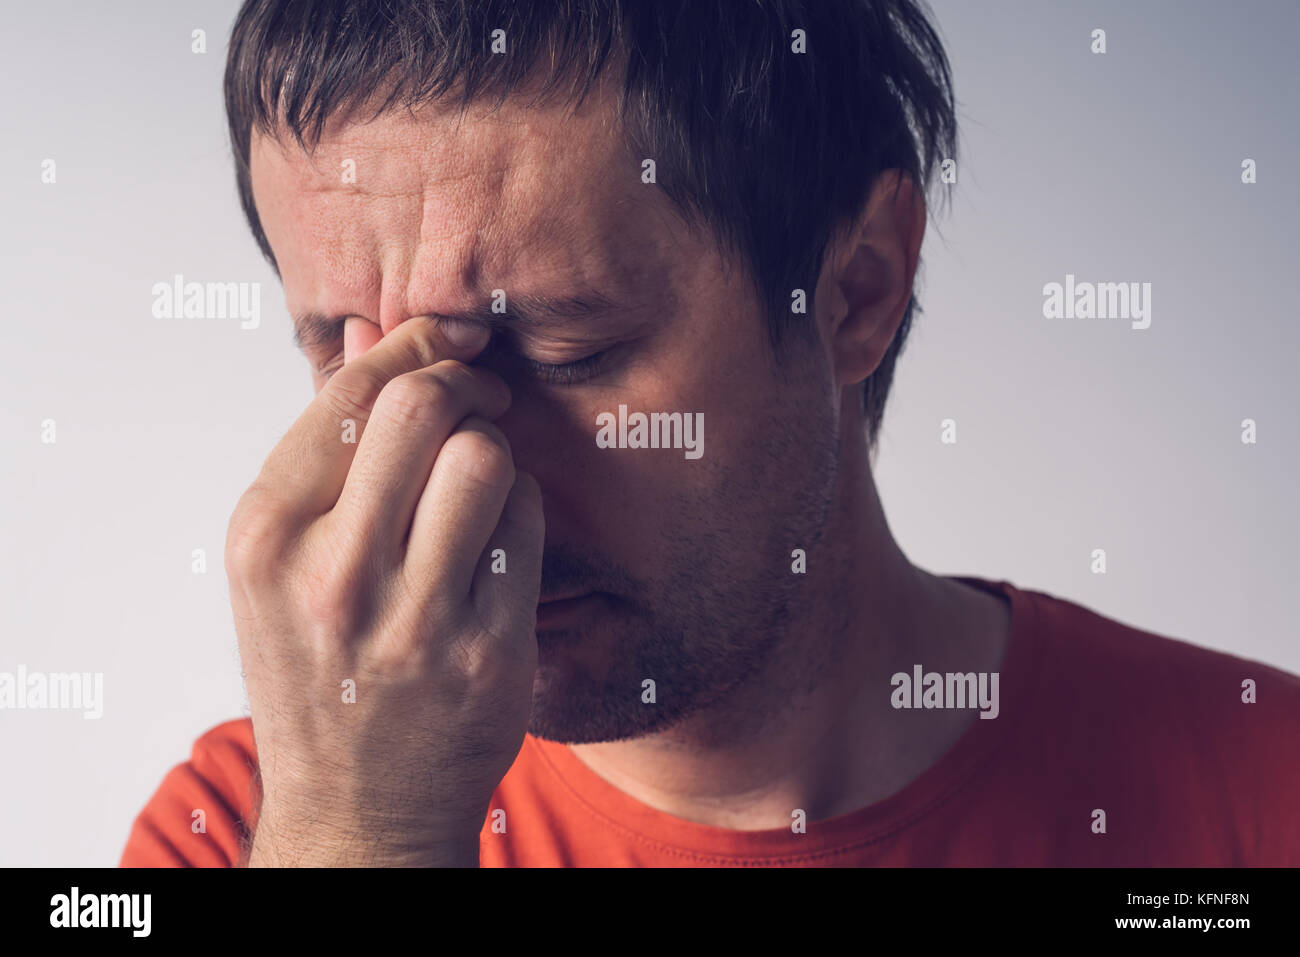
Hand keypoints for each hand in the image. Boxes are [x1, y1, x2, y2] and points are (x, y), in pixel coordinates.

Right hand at [225, 317, 543, 865]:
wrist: (356, 811)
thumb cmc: (316, 668)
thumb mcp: (283, 560)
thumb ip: (324, 444)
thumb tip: (369, 331)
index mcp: (265, 538)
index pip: (348, 395)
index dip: (412, 345)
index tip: (447, 337)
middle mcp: (332, 577)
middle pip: (423, 408)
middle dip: (464, 382)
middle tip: (478, 393)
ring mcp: (415, 621)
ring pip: (487, 459)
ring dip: (495, 451)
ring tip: (477, 485)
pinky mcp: (489, 654)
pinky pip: (528, 526)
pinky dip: (520, 512)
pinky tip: (496, 541)